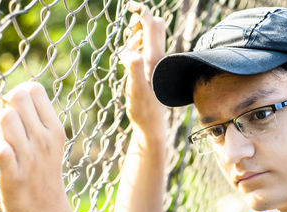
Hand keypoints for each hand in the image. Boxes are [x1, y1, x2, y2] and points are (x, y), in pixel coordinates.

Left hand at [0, 81, 68, 211]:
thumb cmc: (44, 175)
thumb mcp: (51, 144)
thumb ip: (37, 119)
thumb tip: (14, 95)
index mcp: (56, 129)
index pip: (34, 89)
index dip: (19, 94)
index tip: (18, 112)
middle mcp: (45, 139)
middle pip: (17, 98)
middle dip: (6, 106)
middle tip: (9, 126)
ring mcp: (30, 157)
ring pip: (5, 118)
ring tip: (3, 141)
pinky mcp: (13, 174)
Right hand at [120, 3, 166, 138]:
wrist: (151, 125)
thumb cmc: (143, 110)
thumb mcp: (135, 91)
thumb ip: (133, 70)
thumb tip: (132, 52)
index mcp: (154, 59)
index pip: (151, 25)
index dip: (141, 12)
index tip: (130, 6)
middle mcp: (158, 58)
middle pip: (155, 26)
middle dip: (140, 20)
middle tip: (128, 32)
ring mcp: (157, 63)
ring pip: (150, 36)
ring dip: (138, 32)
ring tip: (128, 45)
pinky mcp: (153, 70)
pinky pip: (147, 47)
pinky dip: (137, 44)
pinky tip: (131, 56)